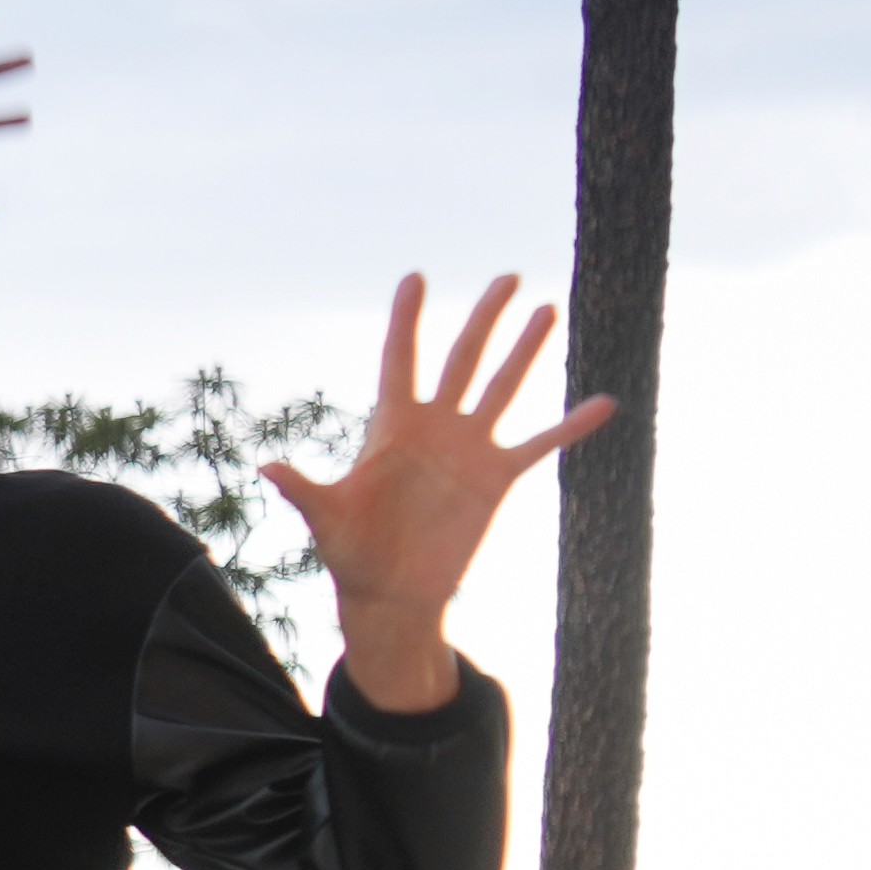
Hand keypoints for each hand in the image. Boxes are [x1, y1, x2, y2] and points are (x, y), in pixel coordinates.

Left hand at [261, 271, 604, 709]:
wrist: (392, 593)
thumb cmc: (352, 554)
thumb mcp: (327, 519)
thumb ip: (304, 491)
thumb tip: (266, 470)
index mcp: (390, 426)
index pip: (400, 359)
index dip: (406, 319)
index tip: (415, 276)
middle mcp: (434, 427)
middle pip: (462, 359)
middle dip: (484, 318)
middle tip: (508, 277)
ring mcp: (469, 448)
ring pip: (502, 387)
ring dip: (526, 351)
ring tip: (548, 309)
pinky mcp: (497, 477)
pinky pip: (541, 444)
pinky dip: (571, 426)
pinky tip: (604, 403)